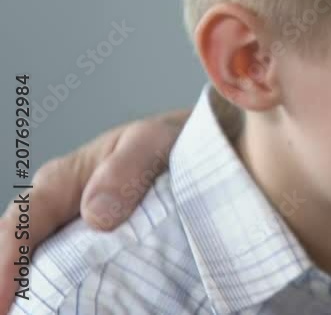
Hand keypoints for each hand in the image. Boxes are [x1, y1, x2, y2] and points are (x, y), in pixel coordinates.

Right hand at [0, 109, 187, 308]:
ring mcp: (80, 236)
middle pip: (25, 255)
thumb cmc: (168, 142)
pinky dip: (78, 297)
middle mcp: (61, 212)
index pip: (21, 223)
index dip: (6, 262)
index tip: (3, 302)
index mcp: (61, 182)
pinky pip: (82, 278)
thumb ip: (125, 170)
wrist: (202, 149)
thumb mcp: (152, 142)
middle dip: (13, 288)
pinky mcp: (103, 254)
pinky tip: (85, 312)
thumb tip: (95, 216)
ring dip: (47, 296)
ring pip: (51, 272)